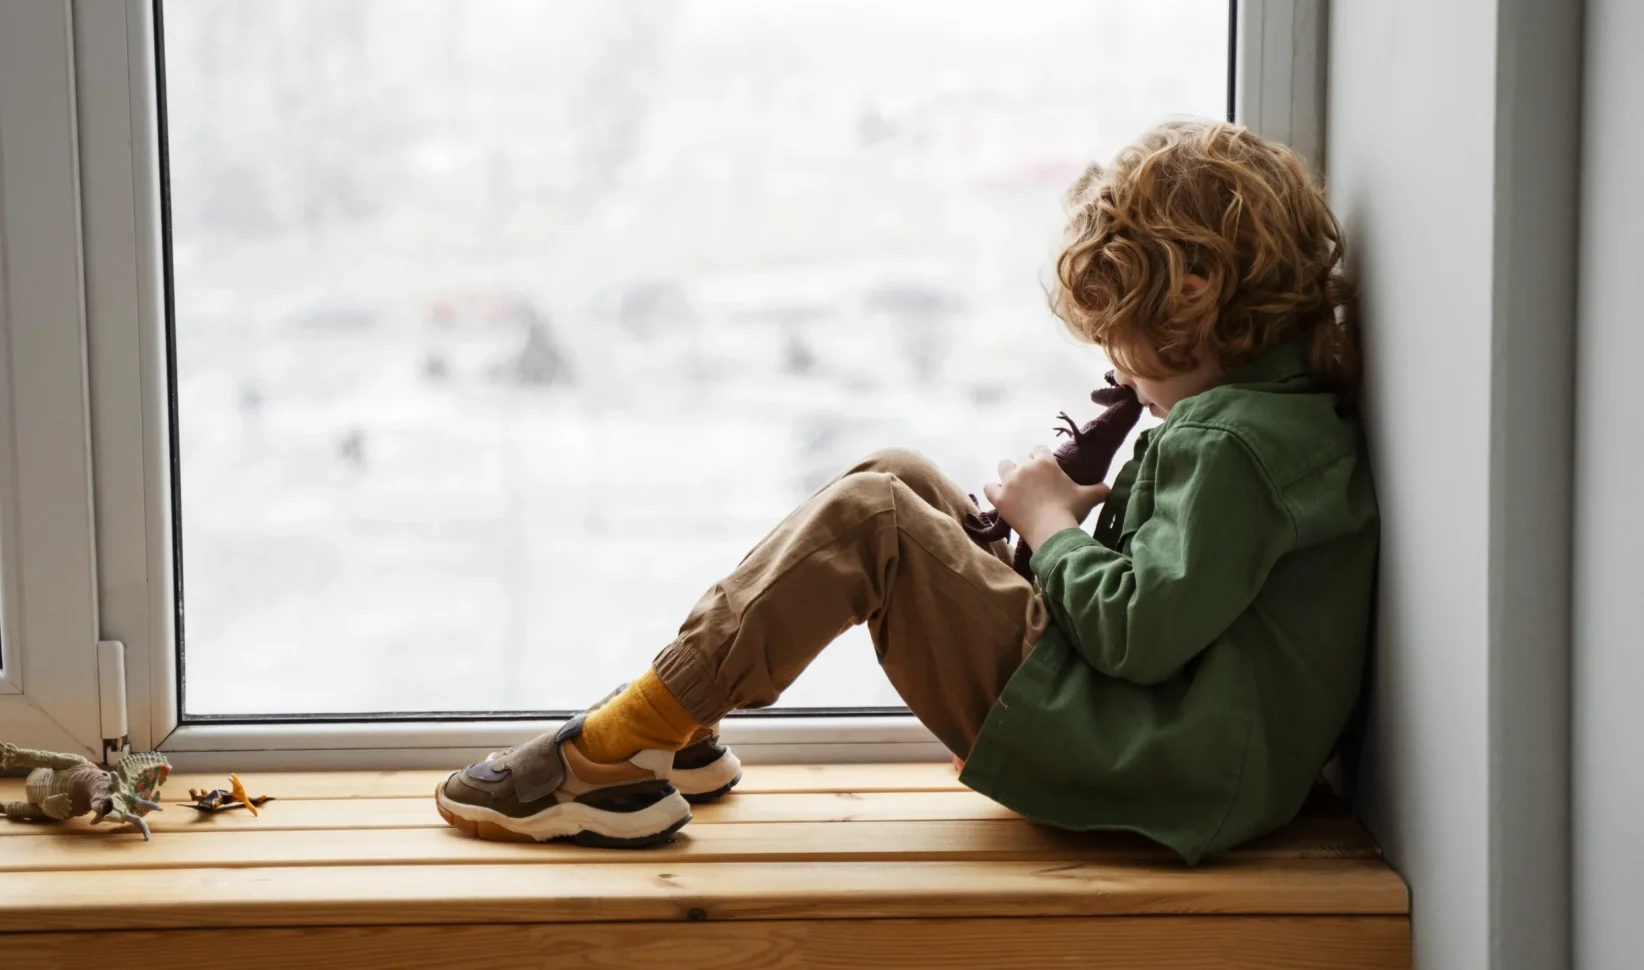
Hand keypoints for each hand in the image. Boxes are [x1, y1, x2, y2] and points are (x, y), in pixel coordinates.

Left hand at [982, 445, 1110, 550]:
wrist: (1052, 530)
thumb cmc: (1070, 510)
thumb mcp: (1089, 497)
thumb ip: (1099, 489)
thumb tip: (1109, 488)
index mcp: (1045, 462)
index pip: (1039, 449)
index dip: (1042, 458)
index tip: (1045, 470)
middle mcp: (1025, 467)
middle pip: (1021, 458)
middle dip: (1026, 467)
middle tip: (1033, 482)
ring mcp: (1009, 481)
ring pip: (1003, 466)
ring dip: (1008, 473)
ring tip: (1015, 485)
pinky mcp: (999, 497)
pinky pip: (988, 487)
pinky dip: (993, 490)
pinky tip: (999, 496)